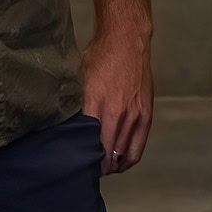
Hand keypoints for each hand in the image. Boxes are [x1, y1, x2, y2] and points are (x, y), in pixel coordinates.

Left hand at [82, 26, 152, 175]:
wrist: (127, 40)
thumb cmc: (100, 57)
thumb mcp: (79, 78)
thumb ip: (75, 104)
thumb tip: (64, 125)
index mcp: (96, 103)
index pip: (89, 144)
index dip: (83, 160)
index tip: (77, 165)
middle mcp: (117, 112)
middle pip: (106, 154)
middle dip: (97, 167)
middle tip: (87, 170)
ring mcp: (134, 115)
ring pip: (122, 155)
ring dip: (112, 166)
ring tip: (103, 168)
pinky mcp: (146, 115)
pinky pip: (137, 148)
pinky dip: (128, 160)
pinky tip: (120, 163)